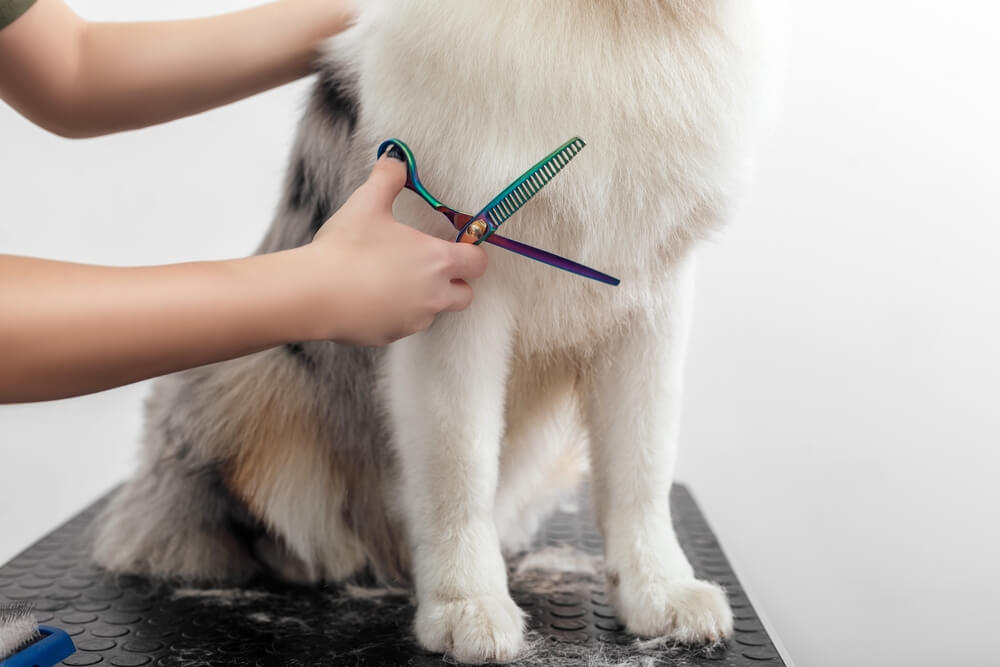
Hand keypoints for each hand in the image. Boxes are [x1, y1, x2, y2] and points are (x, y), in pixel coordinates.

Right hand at [300, 152, 488, 345]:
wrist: (313, 293)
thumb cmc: (345, 248)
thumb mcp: (367, 203)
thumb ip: (387, 178)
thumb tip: (395, 160)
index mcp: (436, 261)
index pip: (478, 263)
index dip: (471, 254)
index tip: (456, 247)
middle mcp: (434, 295)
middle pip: (465, 295)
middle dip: (454, 283)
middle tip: (428, 267)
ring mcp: (414, 320)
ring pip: (433, 311)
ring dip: (423, 299)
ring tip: (391, 280)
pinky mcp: (392, 336)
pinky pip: (404, 325)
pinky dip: (395, 314)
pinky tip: (371, 298)